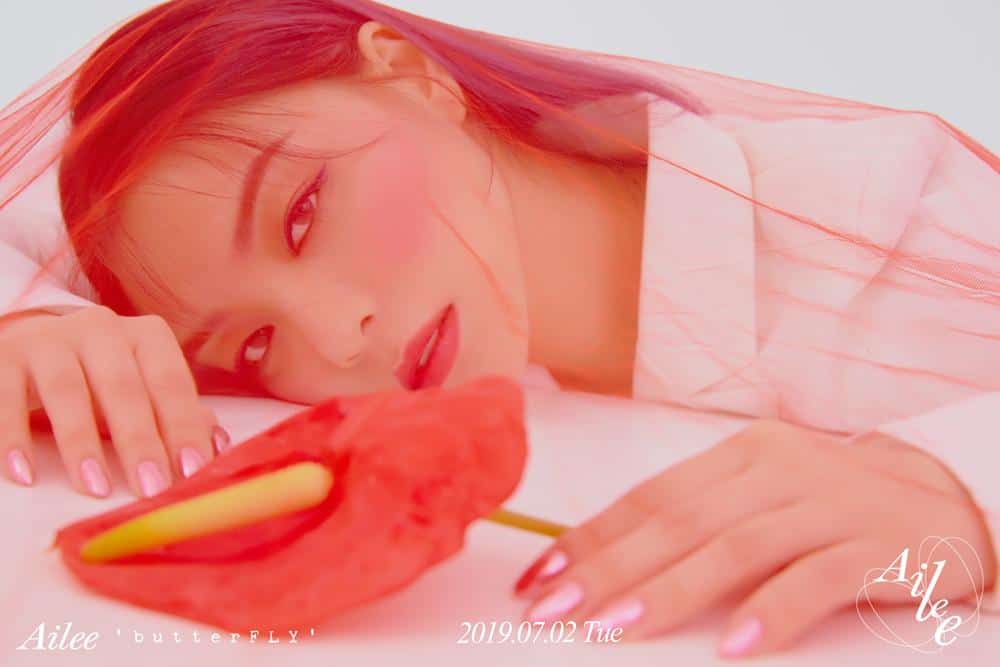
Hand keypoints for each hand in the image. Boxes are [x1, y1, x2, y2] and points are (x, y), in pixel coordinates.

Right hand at [0, 306, 229, 497]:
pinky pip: (6, 396)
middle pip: (124, 388)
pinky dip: (13, 437)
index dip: (183, 428)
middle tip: (151, 489)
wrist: (30, 344)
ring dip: (82, 443)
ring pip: (67, 391)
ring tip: (96, 487)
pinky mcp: (3, 355)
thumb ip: (178, 414)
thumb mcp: (142, 390)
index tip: (193, 472)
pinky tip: (24, 474)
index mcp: (145, 336)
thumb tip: (219, 445)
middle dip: (140, 441)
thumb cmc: (100, 377)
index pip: (170, 383)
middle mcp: (100, 328)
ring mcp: (49, 338)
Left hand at [512, 419, 996, 656]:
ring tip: (616, 628)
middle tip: (554, 609)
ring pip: (735, 547)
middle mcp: (779, 469)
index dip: (591, 536)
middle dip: (608, 568)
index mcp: (741, 454)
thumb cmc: (832, 505)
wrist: (944, 499)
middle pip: (679, 522)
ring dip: (670, 590)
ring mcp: (829, 504)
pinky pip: (816, 580)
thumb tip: (615, 566)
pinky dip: (771, 613)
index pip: (650, 496)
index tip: (540, 575)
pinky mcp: (878, 546)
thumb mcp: (762, 497)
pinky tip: (732, 647)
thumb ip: (702, 520)